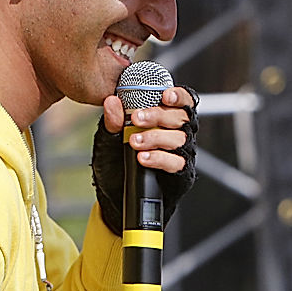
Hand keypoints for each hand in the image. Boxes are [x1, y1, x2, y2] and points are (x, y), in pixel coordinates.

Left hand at [91, 86, 198, 234]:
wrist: (115, 194)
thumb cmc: (116, 162)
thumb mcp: (108, 140)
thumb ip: (112, 122)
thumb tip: (111, 102)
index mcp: (166, 119)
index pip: (182, 101)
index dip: (178, 96)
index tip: (164, 96)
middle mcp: (178, 133)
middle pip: (180, 117)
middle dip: (157, 115)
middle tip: (137, 119)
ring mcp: (181, 153)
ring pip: (179, 139)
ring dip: (156, 137)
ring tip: (135, 142)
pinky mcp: (180, 173)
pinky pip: (176, 163)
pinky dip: (159, 158)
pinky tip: (143, 158)